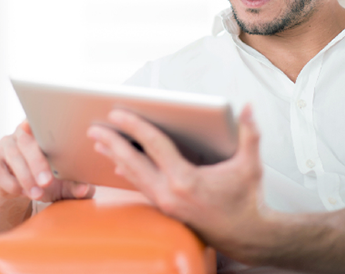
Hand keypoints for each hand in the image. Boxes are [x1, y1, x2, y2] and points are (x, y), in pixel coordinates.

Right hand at [0, 120, 95, 202]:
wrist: (15, 189)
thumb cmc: (43, 179)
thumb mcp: (61, 185)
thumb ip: (74, 186)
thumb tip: (85, 189)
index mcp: (41, 131)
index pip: (41, 121)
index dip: (42, 124)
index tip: (46, 132)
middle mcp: (20, 134)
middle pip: (26, 142)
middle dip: (37, 162)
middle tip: (47, 182)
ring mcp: (4, 146)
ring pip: (13, 155)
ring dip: (25, 176)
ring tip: (37, 193)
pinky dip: (12, 183)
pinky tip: (23, 192)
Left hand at [87, 104, 266, 251]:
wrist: (247, 237)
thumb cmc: (248, 200)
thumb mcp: (250, 165)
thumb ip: (250, 134)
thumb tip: (250, 108)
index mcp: (186, 180)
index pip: (153, 145)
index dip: (134, 126)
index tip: (116, 113)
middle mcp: (170, 193)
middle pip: (132, 162)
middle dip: (111, 142)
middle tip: (94, 127)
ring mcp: (165, 203)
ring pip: (133, 176)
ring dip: (114, 157)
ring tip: (98, 141)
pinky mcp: (165, 209)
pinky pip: (140, 187)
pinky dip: (127, 172)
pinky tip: (117, 165)